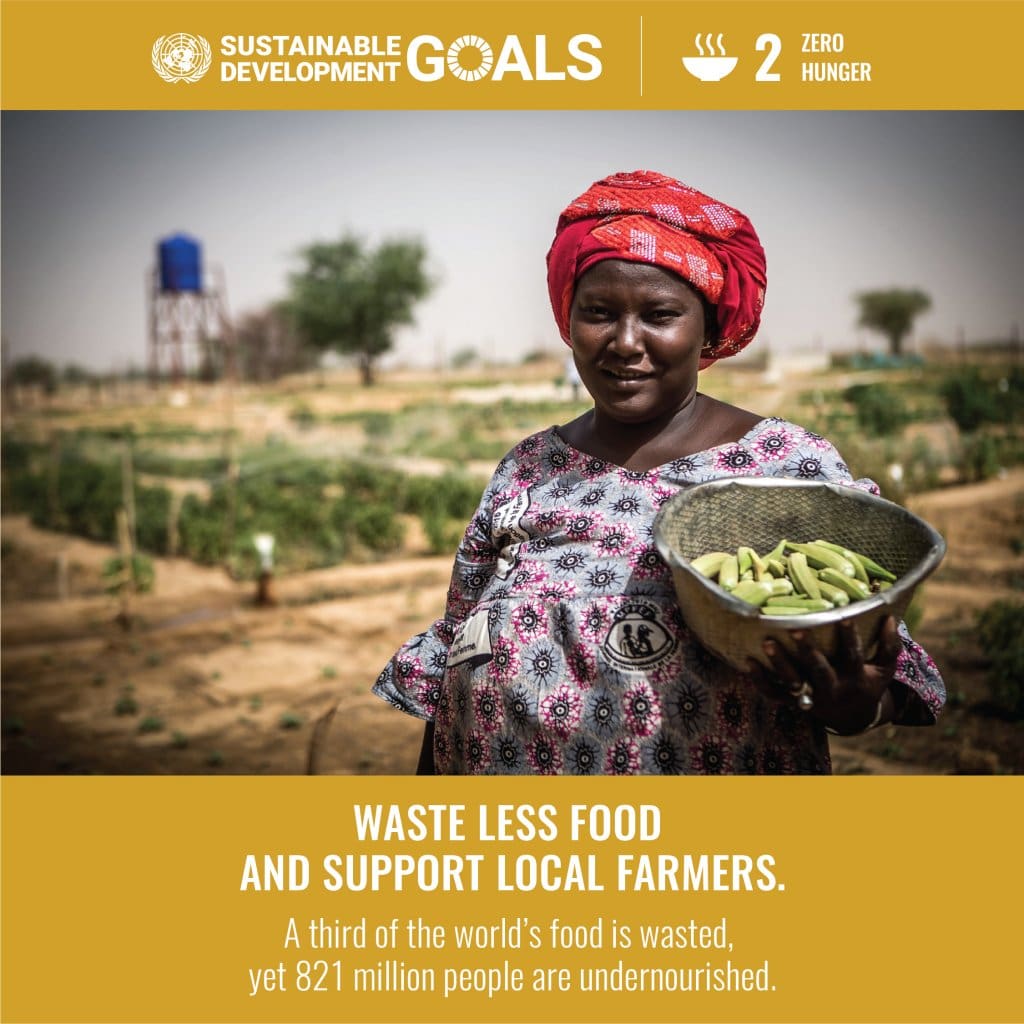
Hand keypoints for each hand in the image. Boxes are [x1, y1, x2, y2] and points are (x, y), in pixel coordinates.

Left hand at [746, 616, 901, 733]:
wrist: (851, 717)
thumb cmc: (867, 681)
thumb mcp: (884, 669)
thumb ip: (890, 645)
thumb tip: (891, 617)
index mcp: (854, 677)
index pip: (853, 656)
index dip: (850, 638)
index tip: (844, 617)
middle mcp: (831, 688)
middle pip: (819, 670)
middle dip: (808, 651)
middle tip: (795, 628)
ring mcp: (810, 696)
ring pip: (793, 682)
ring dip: (779, 663)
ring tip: (766, 642)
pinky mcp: (792, 702)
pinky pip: (773, 694)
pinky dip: (759, 681)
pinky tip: (747, 661)